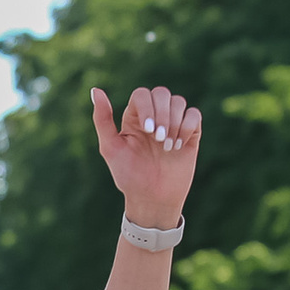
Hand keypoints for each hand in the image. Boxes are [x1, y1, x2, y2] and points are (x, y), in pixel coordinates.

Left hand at [89, 85, 202, 228]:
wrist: (152, 199)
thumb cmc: (128, 176)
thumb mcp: (110, 148)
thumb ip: (102, 119)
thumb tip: (95, 90)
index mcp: (134, 117)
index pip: (142, 94)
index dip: (147, 107)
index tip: (148, 130)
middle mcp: (154, 116)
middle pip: (162, 93)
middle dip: (162, 114)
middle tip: (159, 139)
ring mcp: (173, 124)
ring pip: (178, 101)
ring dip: (174, 122)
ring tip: (168, 147)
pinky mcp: (190, 134)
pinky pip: (194, 115)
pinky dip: (188, 126)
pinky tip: (179, 145)